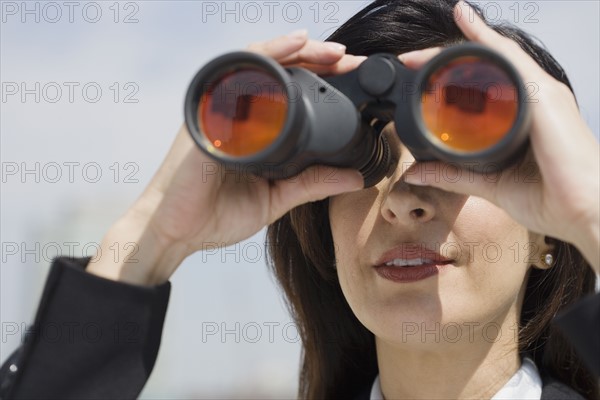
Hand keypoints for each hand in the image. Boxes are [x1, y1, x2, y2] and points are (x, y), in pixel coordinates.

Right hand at [87, 30, 365, 284]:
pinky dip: (266, 56)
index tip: (352, 77)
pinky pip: (236, 74)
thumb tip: (355, 177)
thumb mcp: (276, 197)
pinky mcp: (208, 114)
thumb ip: (311, 184)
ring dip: (295, 49)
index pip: (288, 91)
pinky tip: (292, 48)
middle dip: (315, 57)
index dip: (320, 79)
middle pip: (277, 69)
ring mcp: (219, 109)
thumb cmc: (215, 214)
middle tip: (347, 58)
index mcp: (254, 129)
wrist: (176, 232)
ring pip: (258, 62)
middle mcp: (235, 112)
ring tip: (326, 49)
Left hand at [401, 1, 599, 270]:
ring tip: (420, 53)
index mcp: (521, 117)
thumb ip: (453, 175)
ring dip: (455, 49)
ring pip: (492, 57)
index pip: (483, 85)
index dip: (451, 75)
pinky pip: (509, 58)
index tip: (418, 71)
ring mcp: (540, 93)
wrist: (584, 213)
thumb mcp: (489, 183)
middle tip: (411, 61)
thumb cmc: (552, 198)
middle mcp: (532, 98)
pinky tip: (465, 23)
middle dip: (444, 60)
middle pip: (484, 66)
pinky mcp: (544, 95)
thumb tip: (415, 172)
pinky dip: (485, 40)